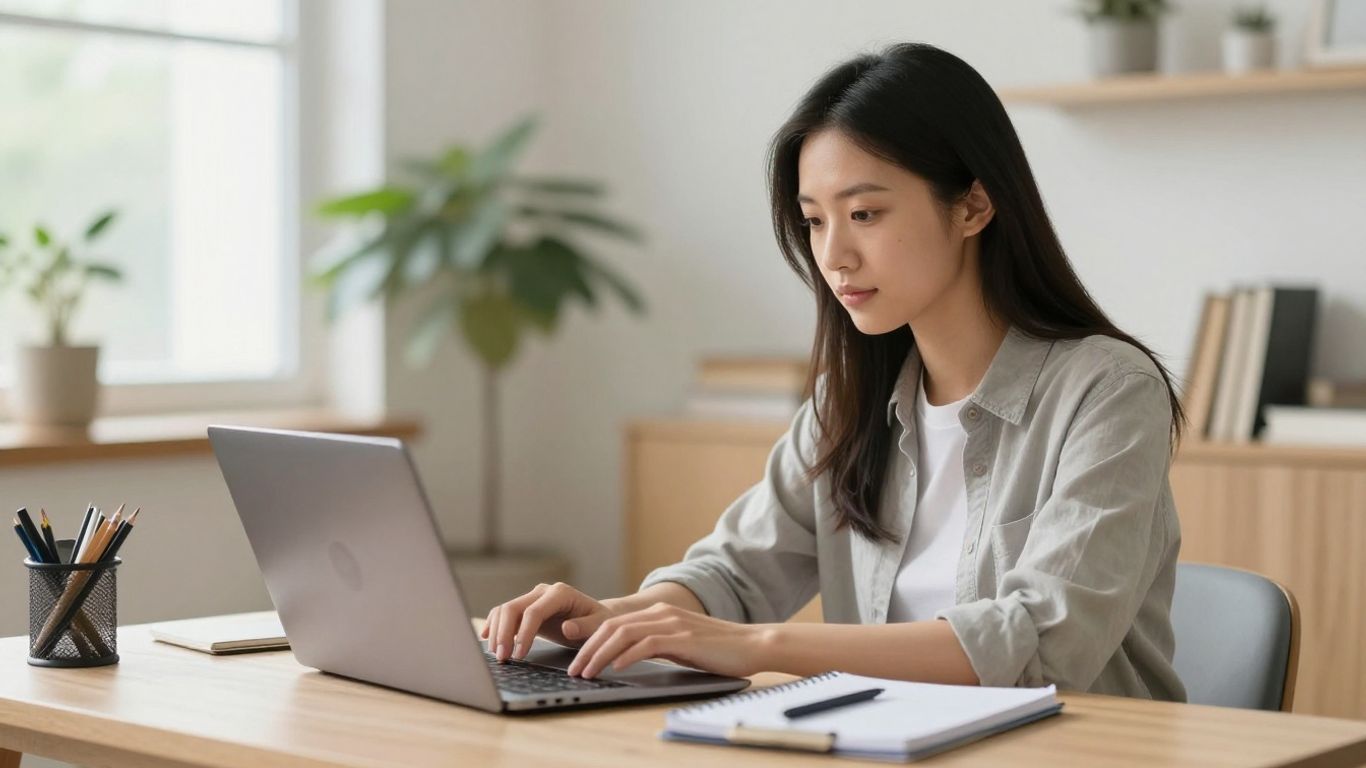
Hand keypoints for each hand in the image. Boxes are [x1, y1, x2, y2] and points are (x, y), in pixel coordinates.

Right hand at [481, 582, 616, 661]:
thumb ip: (585, 627)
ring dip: (497, 632)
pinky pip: (503, 614)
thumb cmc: (599, 622)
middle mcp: (543, 592)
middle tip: (502, 658)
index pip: (534, 611)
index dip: (524, 633)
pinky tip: (487, 639)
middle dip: (504, 633)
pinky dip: (494, 625)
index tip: (519, 654)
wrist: (595, 618)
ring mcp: (532, 598)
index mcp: (560, 593)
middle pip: (513, 608)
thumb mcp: (599, 626)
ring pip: (504, 610)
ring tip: (498, 656)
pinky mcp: (525, 608)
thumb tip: (566, 628)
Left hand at [567, 602, 768, 678]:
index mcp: (659, 612)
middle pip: (612, 626)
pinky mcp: (683, 637)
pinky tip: (616, 668)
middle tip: (574, 669)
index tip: (577, 659)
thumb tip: (627, 658)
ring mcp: (672, 623)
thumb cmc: (717, 650)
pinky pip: (647, 643)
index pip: (614, 624)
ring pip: (624, 634)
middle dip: (588, 648)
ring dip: (601, 654)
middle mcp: (661, 612)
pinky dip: (627, 655)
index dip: (591, 641)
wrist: (752, 644)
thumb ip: (656, 644)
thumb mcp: (680, 644)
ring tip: (587, 672)